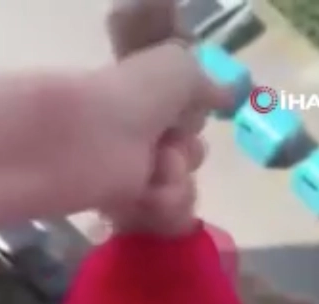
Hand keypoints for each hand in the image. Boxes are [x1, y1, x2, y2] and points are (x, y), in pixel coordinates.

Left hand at [91, 42, 229, 226]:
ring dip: (177, 184)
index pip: (190, 119)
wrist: (90, 140)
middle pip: (191, 158)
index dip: (192, 119)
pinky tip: (148, 197)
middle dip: (185, 155)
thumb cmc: (133, 96)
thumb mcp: (179, 68)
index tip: (183, 115)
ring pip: (185, 192)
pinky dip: (165, 209)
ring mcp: (131, 178)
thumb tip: (229, 95)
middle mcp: (139, 139)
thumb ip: (207, 83)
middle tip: (163, 149)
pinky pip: (170, 220)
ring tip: (155, 175)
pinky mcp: (126, 212)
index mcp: (145, 102)